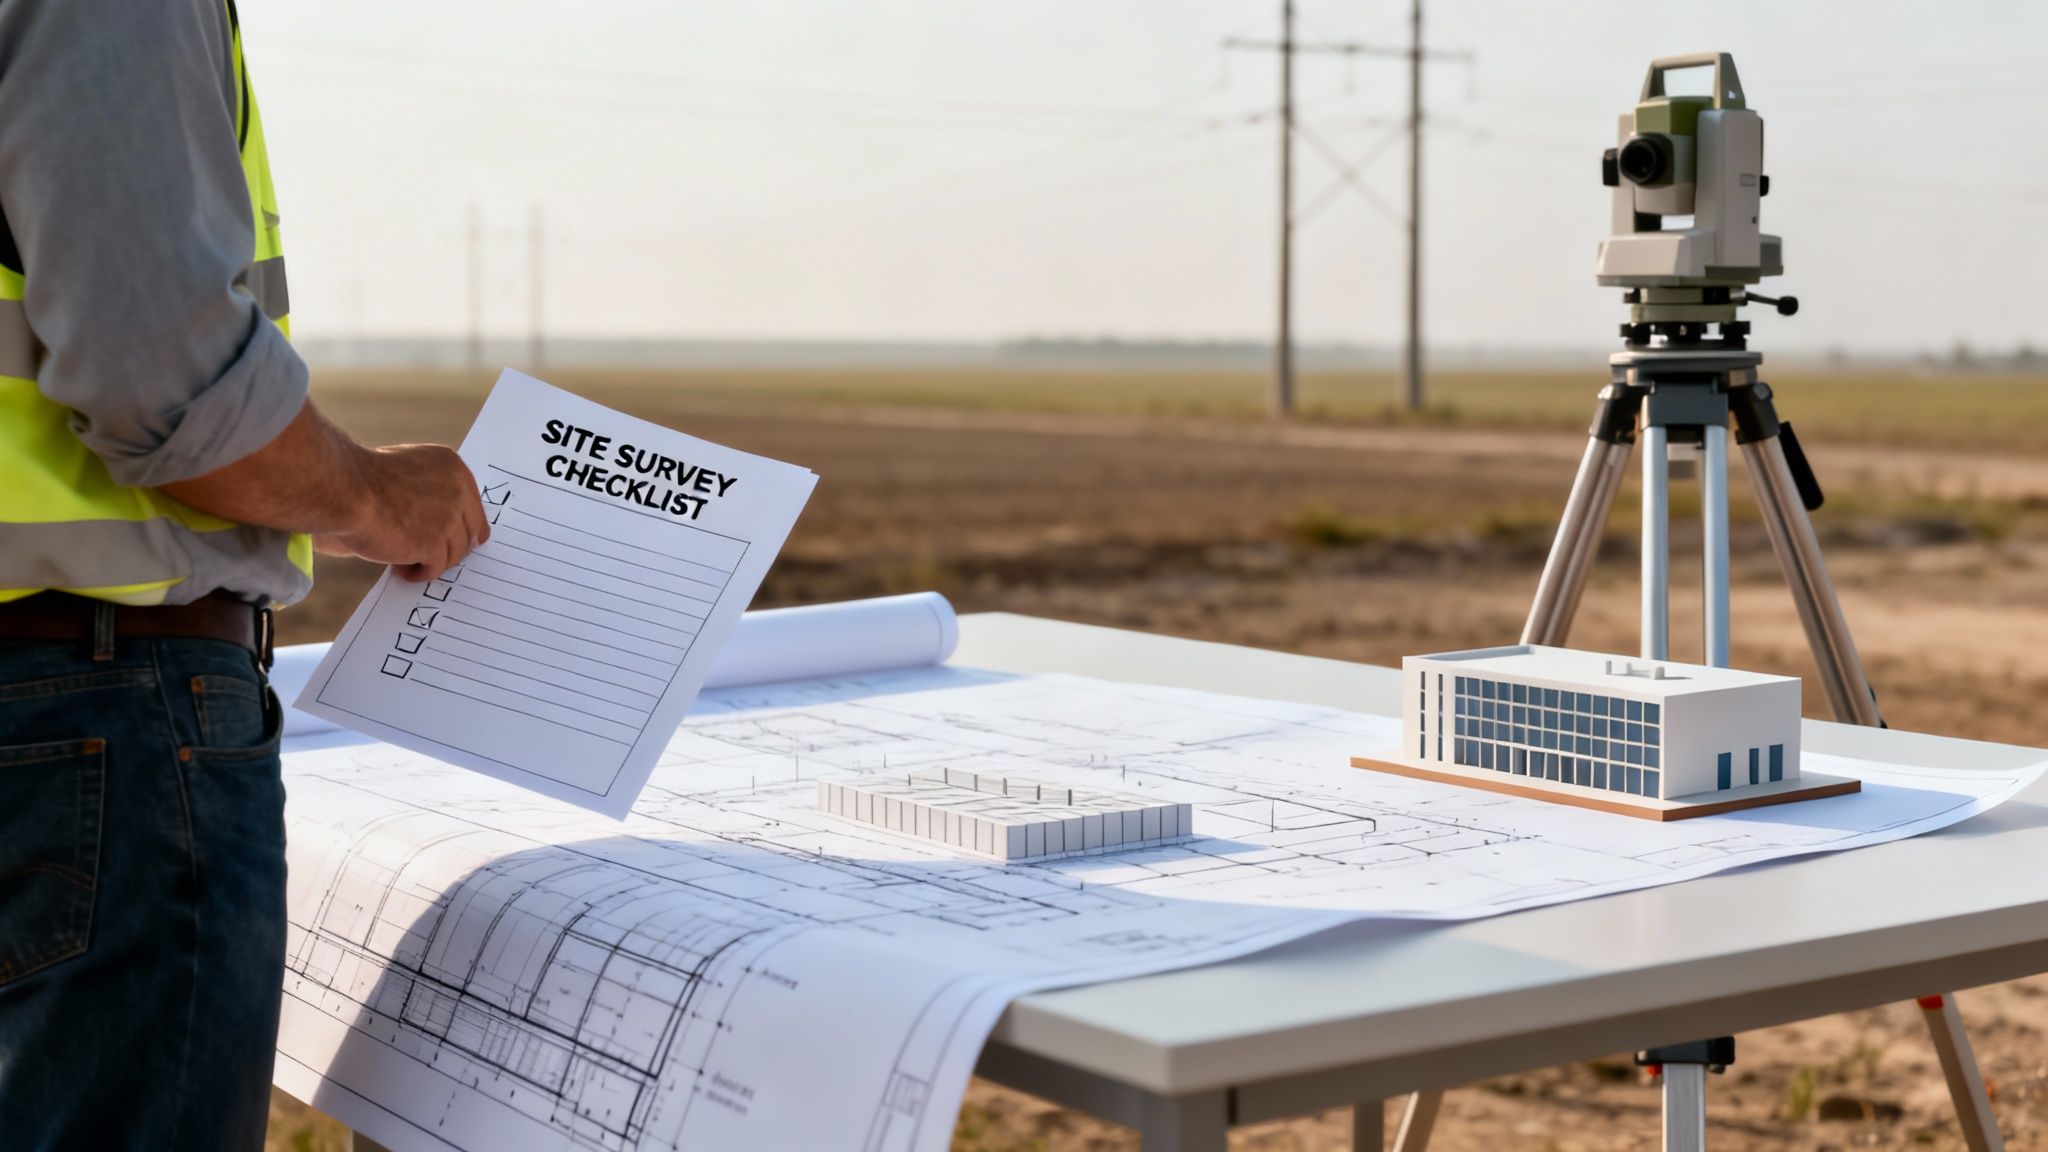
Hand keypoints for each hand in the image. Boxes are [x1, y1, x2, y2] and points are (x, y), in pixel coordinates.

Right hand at [315, 444, 487, 580]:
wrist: (345, 489)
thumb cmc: (365, 479)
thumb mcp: (409, 469)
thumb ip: (432, 488)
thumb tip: (449, 521)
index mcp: (453, 468)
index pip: (474, 507)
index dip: (463, 528)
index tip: (457, 542)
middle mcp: (458, 491)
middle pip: (470, 533)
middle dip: (452, 548)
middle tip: (430, 558)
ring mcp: (449, 518)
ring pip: (455, 554)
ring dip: (433, 561)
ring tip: (406, 562)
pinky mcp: (434, 543)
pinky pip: (436, 568)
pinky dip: (419, 573)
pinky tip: (401, 570)